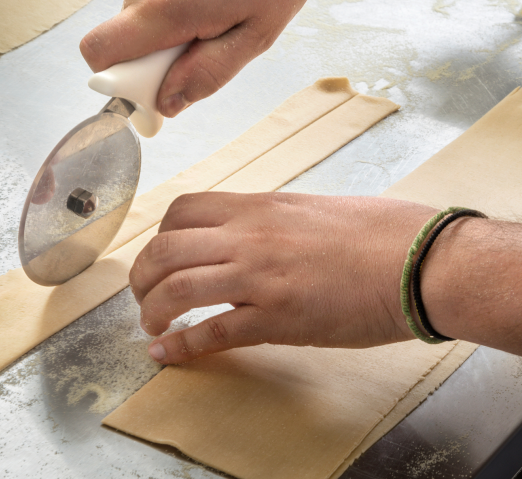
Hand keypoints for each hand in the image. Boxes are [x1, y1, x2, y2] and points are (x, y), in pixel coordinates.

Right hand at [80, 0, 334, 116]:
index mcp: (166, 6)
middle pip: (121, 36)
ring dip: (165, 21)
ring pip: (137, 11)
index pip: (99, 52)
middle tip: (201, 42)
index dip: (117, 77)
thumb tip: (167, 103)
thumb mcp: (256, 35)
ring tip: (212, 6)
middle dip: (153, 53)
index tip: (152, 84)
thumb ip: (207, 74)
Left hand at [130, 192, 441, 363]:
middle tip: (143, 295)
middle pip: (165, 249)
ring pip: (177, 288)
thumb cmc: (375, 232)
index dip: (160, 234)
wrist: (420, 260)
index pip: (182, 210)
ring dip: (152, 310)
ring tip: (151, 325)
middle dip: (142, 276)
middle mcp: (248, 237)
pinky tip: (166, 354)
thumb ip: (268, 220)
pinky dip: (181, 346)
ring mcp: (259, 278)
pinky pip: (212, 332)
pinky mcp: (276, 319)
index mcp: (257, 208)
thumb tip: (245, 234)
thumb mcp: (309, 209)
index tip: (162, 255)